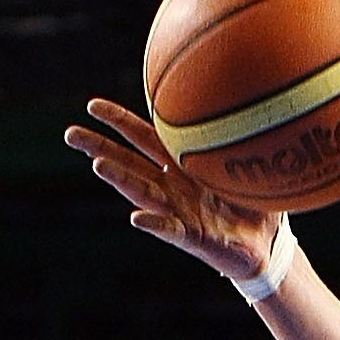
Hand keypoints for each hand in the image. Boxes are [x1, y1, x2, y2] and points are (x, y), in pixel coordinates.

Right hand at [63, 100, 279, 285]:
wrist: (270, 247)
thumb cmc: (257, 202)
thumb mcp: (249, 163)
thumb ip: (242, 136)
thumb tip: (252, 92)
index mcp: (181, 167)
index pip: (143, 138)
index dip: (119, 123)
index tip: (92, 107)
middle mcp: (173, 189)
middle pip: (129, 163)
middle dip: (100, 148)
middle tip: (70, 135)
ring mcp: (180, 213)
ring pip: (143, 193)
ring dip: (120, 179)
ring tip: (96, 165)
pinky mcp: (194, 239)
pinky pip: (172, 230)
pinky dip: (155, 224)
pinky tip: (136, 218)